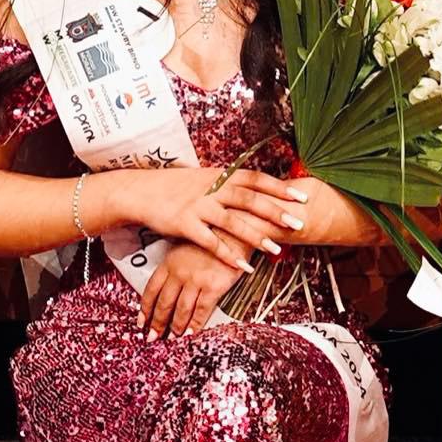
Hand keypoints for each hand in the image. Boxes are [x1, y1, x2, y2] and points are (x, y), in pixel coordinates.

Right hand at [114, 167, 310, 272]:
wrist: (140, 191)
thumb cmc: (175, 187)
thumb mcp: (204, 178)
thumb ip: (228, 183)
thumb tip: (254, 189)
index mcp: (220, 175)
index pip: (255, 179)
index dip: (278, 188)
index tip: (300, 196)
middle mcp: (212, 189)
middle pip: (249, 199)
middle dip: (275, 212)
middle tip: (299, 223)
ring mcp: (198, 206)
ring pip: (233, 221)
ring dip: (256, 236)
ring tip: (276, 249)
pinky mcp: (184, 224)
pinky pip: (210, 242)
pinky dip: (228, 254)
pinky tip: (244, 266)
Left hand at [140, 241, 241, 338]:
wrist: (233, 231)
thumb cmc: (210, 240)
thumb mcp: (185, 249)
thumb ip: (174, 267)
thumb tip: (167, 287)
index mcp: (169, 263)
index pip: (151, 290)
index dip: (145, 309)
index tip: (142, 321)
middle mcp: (179, 272)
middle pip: (164, 303)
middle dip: (158, 323)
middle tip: (154, 337)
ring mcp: (195, 280)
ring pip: (181, 310)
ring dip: (176, 328)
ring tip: (173, 338)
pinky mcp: (213, 286)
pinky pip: (201, 311)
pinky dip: (195, 325)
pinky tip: (191, 333)